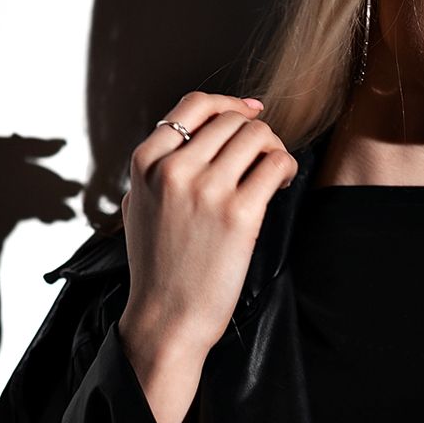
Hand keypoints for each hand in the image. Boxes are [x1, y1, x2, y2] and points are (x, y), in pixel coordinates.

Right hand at [119, 92, 296, 364]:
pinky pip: (276, 164)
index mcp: (145, 163)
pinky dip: (286, 167)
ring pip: (257, 135)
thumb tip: (192, 136)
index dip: (228, 104)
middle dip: (254, 133)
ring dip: (273, 147)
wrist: (166, 318)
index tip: (249, 113)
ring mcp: (207, 190)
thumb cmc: (156, 267)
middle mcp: (174, 170)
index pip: (193, 106)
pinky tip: (282, 184)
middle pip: (231, 120)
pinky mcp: (239, 214)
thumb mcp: (137, 205)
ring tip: (273, 171)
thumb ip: (156, 168)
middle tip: (263, 156)